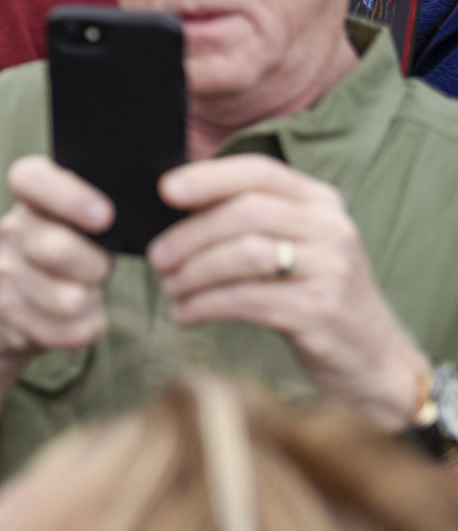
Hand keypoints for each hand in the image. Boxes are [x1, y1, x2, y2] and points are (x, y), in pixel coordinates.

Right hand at [0, 156, 113, 358]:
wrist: (9, 301)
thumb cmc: (68, 246)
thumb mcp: (78, 216)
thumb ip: (106, 199)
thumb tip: (161, 190)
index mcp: (30, 196)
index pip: (30, 179)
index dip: (68, 196)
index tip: (105, 216)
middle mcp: (11, 229)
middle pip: (59, 250)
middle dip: (94, 267)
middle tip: (101, 269)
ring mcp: (4, 271)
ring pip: (66, 298)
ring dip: (89, 302)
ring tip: (86, 294)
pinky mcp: (6, 311)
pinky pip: (64, 331)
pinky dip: (84, 330)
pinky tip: (80, 320)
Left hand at [148, 155, 429, 430]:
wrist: (373, 359)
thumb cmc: (314, 295)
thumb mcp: (295, 246)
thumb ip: (249, 220)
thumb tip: (176, 203)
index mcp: (320, 201)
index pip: (259, 171)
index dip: (208, 177)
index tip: (164, 191)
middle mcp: (331, 227)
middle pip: (245, 212)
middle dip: (190, 235)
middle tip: (157, 258)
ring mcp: (332, 268)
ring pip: (244, 254)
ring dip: (194, 272)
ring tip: (171, 287)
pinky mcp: (321, 310)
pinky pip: (247, 300)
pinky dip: (205, 305)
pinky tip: (184, 314)